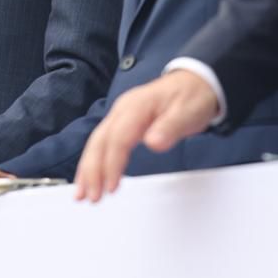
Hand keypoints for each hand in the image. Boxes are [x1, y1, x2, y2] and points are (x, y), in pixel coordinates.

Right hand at [74, 69, 219, 202]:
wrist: (195, 81)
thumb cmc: (192, 96)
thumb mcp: (188, 111)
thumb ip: (170, 127)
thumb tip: (153, 143)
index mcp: (137, 106)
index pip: (118, 138)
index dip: (112, 163)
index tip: (111, 187)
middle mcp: (122, 110)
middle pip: (99, 141)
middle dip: (91, 170)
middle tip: (90, 197)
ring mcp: (120, 116)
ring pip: (96, 143)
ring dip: (87, 169)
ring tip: (82, 194)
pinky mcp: (121, 124)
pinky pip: (102, 144)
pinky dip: (94, 162)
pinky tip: (90, 178)